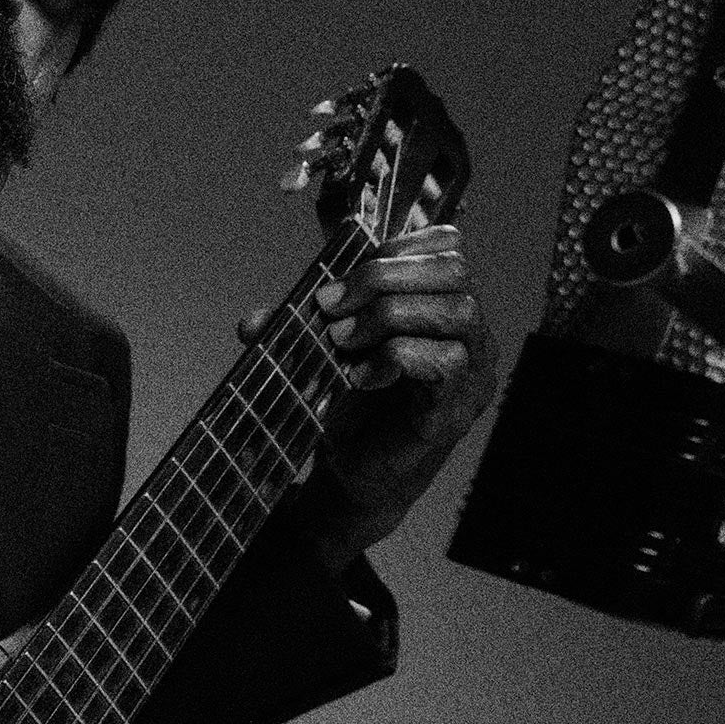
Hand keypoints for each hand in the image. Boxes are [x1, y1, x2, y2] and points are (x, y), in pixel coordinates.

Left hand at [241, 222, 496, 574]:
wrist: (354, 477)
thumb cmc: (351, 408)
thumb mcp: (321, 351)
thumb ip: (295, 327)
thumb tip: (251, 324)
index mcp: (447, 307)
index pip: (447, 246)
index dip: (393, 250)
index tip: (340, 281)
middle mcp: (473, 336)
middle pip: (454, 271)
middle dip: (384, 278)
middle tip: (332, 309)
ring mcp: (472, 374)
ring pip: (456, 311)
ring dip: (388, 315)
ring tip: (342, 341)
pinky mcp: (455, 411)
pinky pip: (443, 363)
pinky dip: (394, 357)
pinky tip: (358, 376)